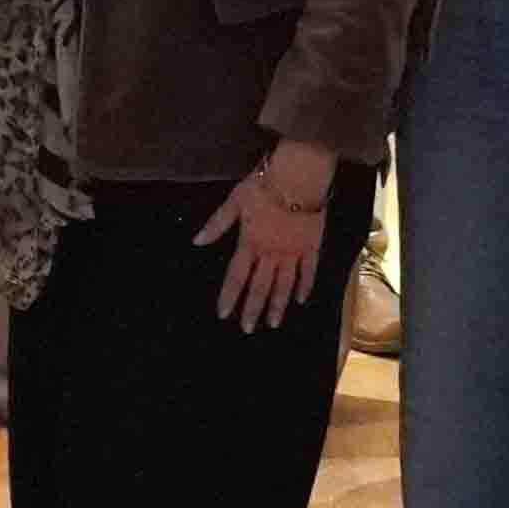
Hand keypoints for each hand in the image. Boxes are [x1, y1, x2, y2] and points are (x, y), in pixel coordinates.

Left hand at [193, 142, 343, 330]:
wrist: (297, 178)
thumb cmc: (263, 186)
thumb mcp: (234, 202)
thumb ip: (217, 224)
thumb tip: (197, 241)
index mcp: (250, 244)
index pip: (236, 277)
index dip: (229, 296)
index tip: (224, 315)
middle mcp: (271, 254)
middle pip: (260, 287)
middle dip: (252, 309)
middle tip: (247, 329)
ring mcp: (293, 253)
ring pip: (284, 285)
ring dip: (277, 305)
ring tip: (273, 323)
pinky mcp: (311, 247)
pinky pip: (309, 272)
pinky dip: (305, 286)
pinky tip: (301, 300)